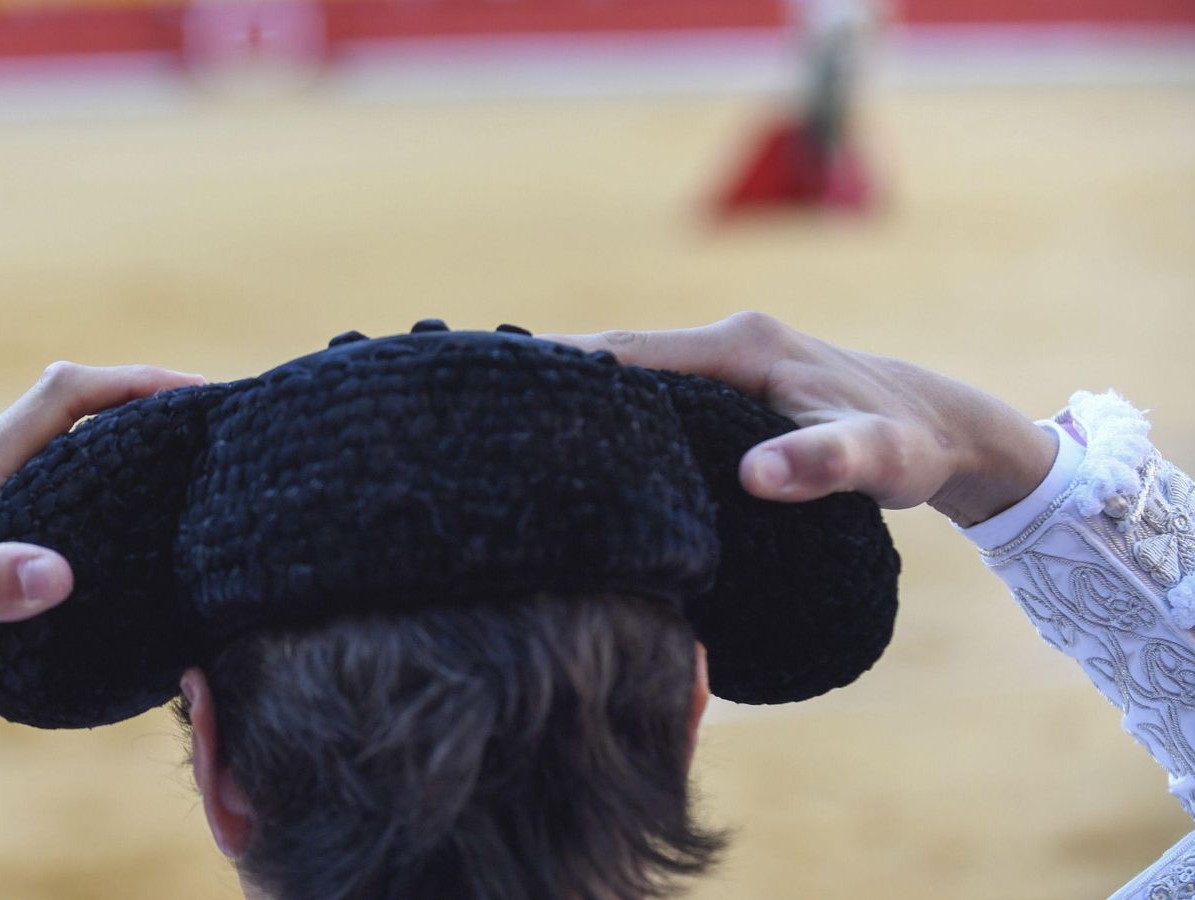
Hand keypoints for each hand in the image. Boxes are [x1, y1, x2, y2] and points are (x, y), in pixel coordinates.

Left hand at [0, 362, 204, 702]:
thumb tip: (62, 577)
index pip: (70, 397)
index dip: (140, 385)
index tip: (202, 395)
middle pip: (73, 432)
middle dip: (140, 434)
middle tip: (203, 458)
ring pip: (47, 487)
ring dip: (99, 495)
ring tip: (154, 530)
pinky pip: (16, 534)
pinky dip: (44, 557)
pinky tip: (48, 612)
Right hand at [543, 312, 1056, 526]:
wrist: (940, 425)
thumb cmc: (906, 444)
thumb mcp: (876, 461)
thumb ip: (822, 465)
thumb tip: (755, 476)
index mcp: (741, 345)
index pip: (630, 353)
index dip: (564, 367)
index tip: (498, 386)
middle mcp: (726, 340)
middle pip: (616, 356)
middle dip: (550, 376)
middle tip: (476, 406)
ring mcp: (724, 358)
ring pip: (630, 372)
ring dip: (576, 391)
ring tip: (504, 420)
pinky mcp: (727, 382)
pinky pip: (653, 387)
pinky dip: (612, 404)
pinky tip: (577, 434)